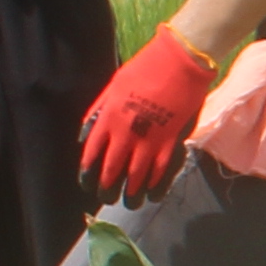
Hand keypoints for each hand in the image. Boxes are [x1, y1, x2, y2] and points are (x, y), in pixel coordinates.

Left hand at [79, 28, 219, 204]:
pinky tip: (152, 191)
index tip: (87, 181)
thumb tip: (91, 129)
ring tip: (130, 203)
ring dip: (131, 192)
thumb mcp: (114, 86)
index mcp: (108, 117)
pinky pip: (160, 169)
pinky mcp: (170, 141)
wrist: (179, 62)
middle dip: (107, 187)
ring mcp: (148, 139)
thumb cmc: (145, 67)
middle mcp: (125, 132)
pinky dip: (155, 183)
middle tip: (106, 198)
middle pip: (111, 168)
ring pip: (136, 174)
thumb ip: (101, 109)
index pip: (92, 151)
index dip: (88, 170)